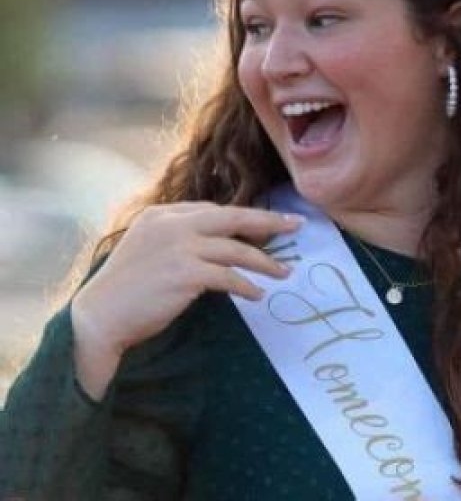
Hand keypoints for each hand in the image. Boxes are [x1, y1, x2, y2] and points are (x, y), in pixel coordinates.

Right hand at [70, 202, 301, 397]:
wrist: (100, 315)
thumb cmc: (127, 286)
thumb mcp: (150, 247)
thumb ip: (181, 237)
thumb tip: (224, 242)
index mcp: (163, 214)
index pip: (214, 210)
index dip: (244, 219)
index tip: (270, 225)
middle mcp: (173, 224)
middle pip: (233, 217)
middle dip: (269, 220)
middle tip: (296, 225)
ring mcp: (180, 247)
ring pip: (236, 249)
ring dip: (265, 262)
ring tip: (284, 273)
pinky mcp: (185, 274)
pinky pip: (228, 277)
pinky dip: (246, 286)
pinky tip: (257, 294)